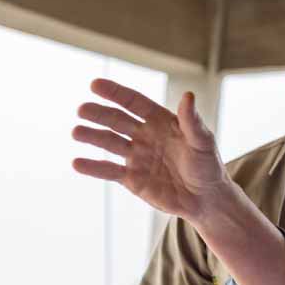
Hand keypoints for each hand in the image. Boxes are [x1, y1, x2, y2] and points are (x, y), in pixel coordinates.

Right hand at [72, 79, 232, 223]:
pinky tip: (77, 163)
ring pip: (109, 143)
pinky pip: (109, 171)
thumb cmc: (207, 166)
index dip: (115, 93)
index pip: (134, 102)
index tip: (95, 85)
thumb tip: (188, 95)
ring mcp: (136, 156)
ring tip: (76, 132)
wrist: (206, 199)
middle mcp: (144, 135)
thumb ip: (192, 121)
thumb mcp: (203, 142)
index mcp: (160, 121)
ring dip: (92, 136)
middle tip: (82, 110)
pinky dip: (93, 167)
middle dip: (99, 114)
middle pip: (117, 121)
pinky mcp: (131, 179)